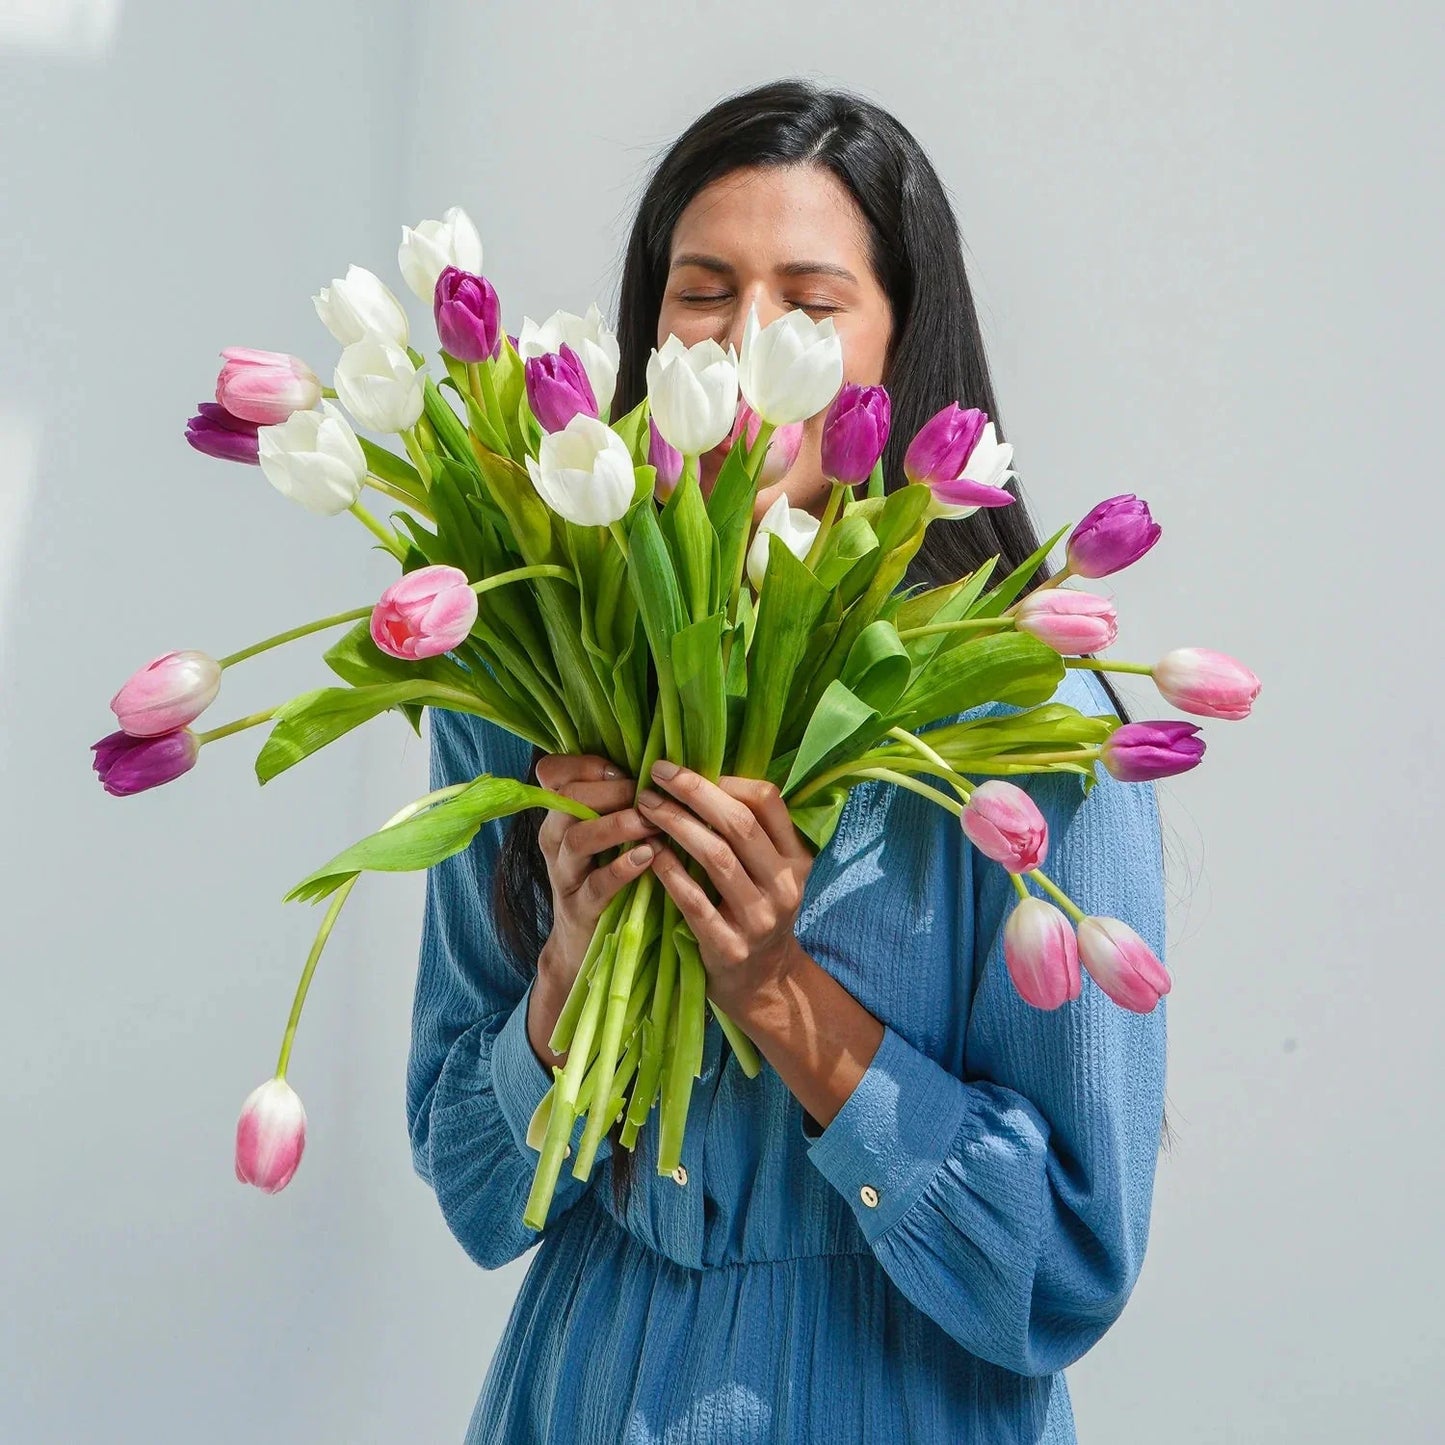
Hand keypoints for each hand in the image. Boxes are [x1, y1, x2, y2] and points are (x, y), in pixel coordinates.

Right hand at [530, 754, 659, 1062]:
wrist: (584, 944)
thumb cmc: (608, 874)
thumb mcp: (607, 832)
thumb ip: (622, 799)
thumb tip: (667, 765)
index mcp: (561, 813)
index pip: (556, 772)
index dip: (589, 764)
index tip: (627, 769)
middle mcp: (555, 837)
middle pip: (568, 797)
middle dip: (611, 791)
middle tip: (649, 794)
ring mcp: (564, 874)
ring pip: (577, 837)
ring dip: (617, 825)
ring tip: (650, 824)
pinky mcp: (580, 908)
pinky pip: (596, 884)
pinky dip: (622, 868)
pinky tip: (648, 857)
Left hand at [636, 761, 813, 1016]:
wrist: (761, 982)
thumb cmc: (756, 912)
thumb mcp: (770, 873)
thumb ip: (750, 835)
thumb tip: (701, 777)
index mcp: (796, 859)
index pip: (768, 802)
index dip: (724, 779)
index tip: (685, 770)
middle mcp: (784, 886)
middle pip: (739, 824)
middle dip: (694, 793)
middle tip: (656, 776)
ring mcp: (758, 919)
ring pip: (716, 857)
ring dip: (676, 825)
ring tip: (645, 808)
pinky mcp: (729, 946)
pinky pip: (694, 901)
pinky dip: (670, 872)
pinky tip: (649, 853)